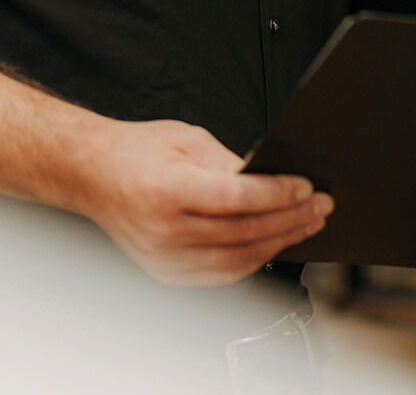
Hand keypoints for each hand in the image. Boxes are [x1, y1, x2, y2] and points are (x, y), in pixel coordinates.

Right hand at [80, 118, 331, 285]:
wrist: (93, 174)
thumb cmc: (138, 150)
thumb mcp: (188, 140)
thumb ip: (231, 162)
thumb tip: (273, 177)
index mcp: (169, 190)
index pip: (238, 198)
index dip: (279, 194)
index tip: (308, 187)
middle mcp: (165, 230)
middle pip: (243, 232)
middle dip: (291, 219)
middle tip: (321, 206)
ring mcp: (164, 258)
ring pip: (236, 261)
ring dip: (279, 243)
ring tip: (307, 225)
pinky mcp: (165, 273)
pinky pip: (219, 275)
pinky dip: (252, 261)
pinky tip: (274, 244)